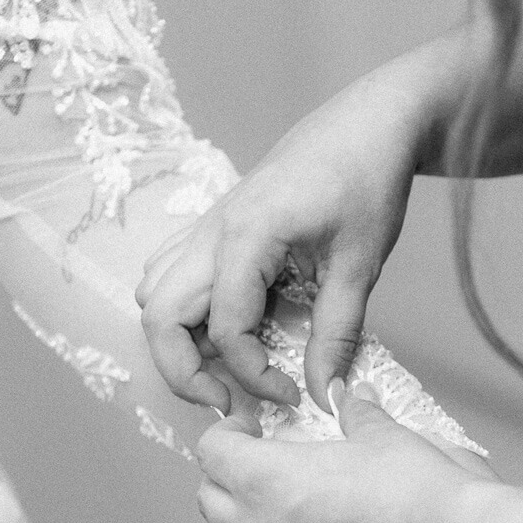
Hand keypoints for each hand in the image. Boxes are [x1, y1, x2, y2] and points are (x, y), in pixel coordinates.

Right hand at [136, 74, 422, 414]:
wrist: (367, 122)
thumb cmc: (368, 181)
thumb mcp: (361, 264)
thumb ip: (337, 334)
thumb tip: (323, 394)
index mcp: (247, 236)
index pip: (225, 328)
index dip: (253, 375)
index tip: (293, 393)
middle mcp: (211, 231)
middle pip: (158, 316)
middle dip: (183, 371)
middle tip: (229, 400)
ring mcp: (205, 226)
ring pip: (154, 294)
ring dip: (178, 339)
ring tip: (228, 363)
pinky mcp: (212, 226)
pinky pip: (170, 273)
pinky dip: (184, 310)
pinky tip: (231, 323)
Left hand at [194, 380, 491, 522]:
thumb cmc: (417, 489)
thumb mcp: (384, 436)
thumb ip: (357, 414)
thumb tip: (350, 397)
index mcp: (269, 482)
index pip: (212, 454)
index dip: (227, 432)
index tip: (252, 424)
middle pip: (211, 503)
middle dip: (225, 476)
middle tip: (261, 454)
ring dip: (258, 511)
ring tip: (302, 489)